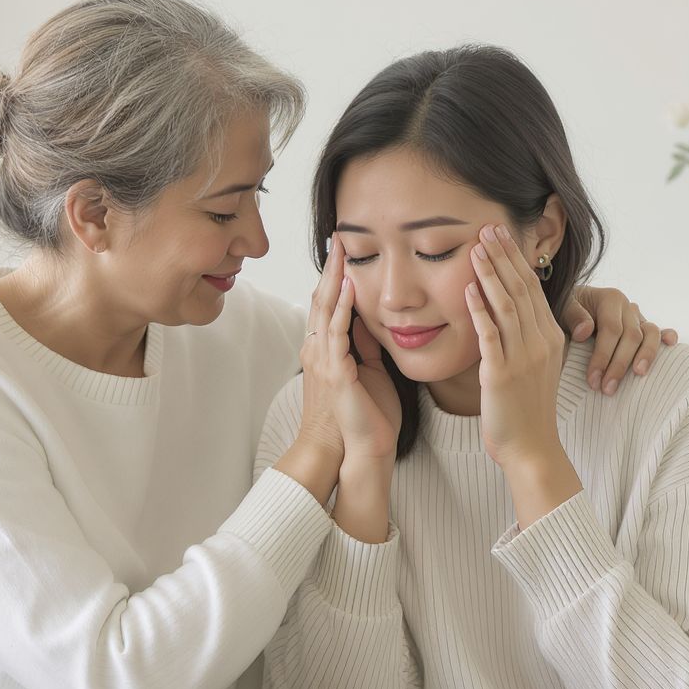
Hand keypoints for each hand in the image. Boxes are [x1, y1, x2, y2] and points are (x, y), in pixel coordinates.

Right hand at [301, 234, 400, 463]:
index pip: (328, 305)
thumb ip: (365, 345)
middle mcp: (319, 352)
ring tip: (341, 253)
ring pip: (325, 311)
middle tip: (338, 239)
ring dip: (334, 280)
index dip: (335, 277)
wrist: (361, 449)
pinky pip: (337, 334)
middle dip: (330, 269)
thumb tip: (368, 319)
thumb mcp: (369, 370)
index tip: (344, 251)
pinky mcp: (336, 373)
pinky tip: (349, 289)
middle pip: (321, 300)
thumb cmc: (367, 415)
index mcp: (327, 351)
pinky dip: (342, 309)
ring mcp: (324, 361)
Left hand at [465, 223, 583, 528]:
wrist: (531, 448)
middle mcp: (541, 342)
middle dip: (503, 256)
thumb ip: (523, 336)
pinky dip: (480, 310)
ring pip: (507, 306)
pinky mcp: (501, 374)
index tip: (501, 234)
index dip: (516, 259)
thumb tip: (505, 309)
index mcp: (550, 337)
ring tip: (477, 248)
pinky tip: (468, 289)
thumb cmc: (525, 409)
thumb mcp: (533, 365)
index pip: (532, 289)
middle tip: (488, 227)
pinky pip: (491, 335)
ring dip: (491, 274)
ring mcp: (523, 358)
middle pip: (521, 289)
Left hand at [562, 287, 678, 395]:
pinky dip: (667, 337)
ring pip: (651, 334)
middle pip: (632, 336)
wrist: (571, 305)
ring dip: (647, 356)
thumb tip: (585, 331)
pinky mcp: (643, 327)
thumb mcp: (562, 307)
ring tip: (638, 375)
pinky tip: (670, 346)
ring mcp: (638, 317)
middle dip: (619, 365)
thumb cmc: (566, 309)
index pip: (611, 330)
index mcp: (609, 299)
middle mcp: (627, 307)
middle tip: (607, 389)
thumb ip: (572, 316)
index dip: (603, 356)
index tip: (593, 380)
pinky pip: (659, 331)